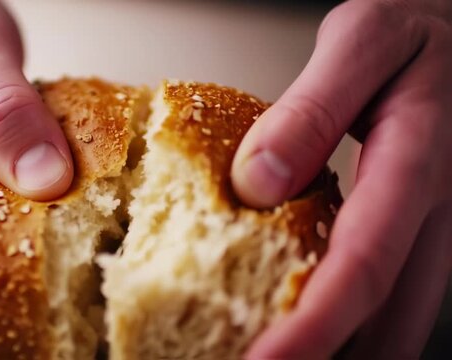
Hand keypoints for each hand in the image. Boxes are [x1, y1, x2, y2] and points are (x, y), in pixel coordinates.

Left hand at [231, 0, 451, 356]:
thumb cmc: (415, 35)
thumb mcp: (361, 42)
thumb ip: (312, 109)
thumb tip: (257, 182)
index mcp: (419, 161)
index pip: (364, 262)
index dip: (314, 324)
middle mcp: (441, 209)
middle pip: (390, 317)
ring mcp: (443, 228)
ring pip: (402, 321)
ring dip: (348, 354)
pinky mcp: (431, 233)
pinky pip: (399, 297)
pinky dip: (358, 331)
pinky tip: (323, 338)